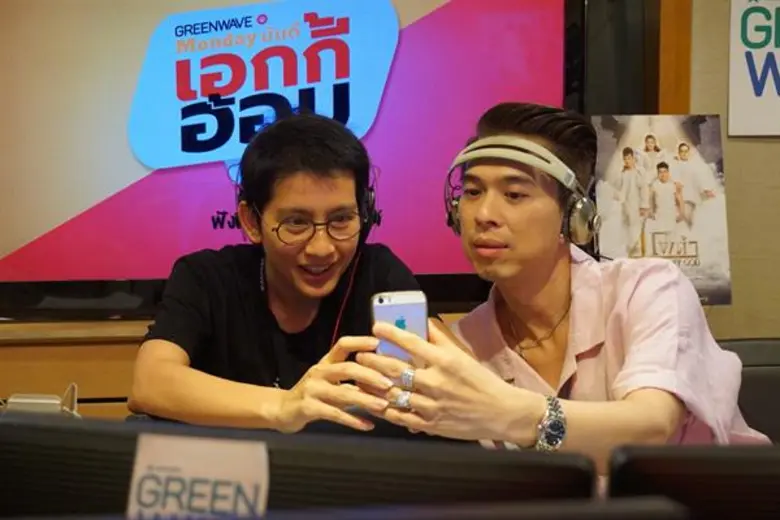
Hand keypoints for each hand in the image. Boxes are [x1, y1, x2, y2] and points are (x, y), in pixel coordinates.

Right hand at [276, 337, 393, 432]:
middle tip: (389, 384)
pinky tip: (368, 425)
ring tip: (383, 406)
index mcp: (326, 363)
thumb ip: (352, 380)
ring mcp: (312, 390)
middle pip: (347, 368)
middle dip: (370, 375)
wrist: (283, 410)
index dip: (359, 342)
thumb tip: (383, 380)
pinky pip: (335, 414)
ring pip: (342, 393)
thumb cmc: (314, 395)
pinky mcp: (308, 408)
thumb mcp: (331, 383)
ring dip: (365, 400)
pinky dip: (353, 420)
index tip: (377, 343)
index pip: (342, 345)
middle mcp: (319, 372)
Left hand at [356, 320, 543, 442]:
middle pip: (396, 369)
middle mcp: (436, 382)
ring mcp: (432, 405)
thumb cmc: (482, 382)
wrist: (501, 412)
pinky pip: (401, 416)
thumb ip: (441, 340)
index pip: (412, 343)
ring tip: (361, 379)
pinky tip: (375, 404)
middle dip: (374, 361)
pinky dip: (386, 410)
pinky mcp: (431, 424)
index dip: (391, 334)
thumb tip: (423, 322)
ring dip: (374, 386)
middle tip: (361, 356)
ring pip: (394, 394)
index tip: (376, 327)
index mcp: (445, 362)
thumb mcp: (463, 356)